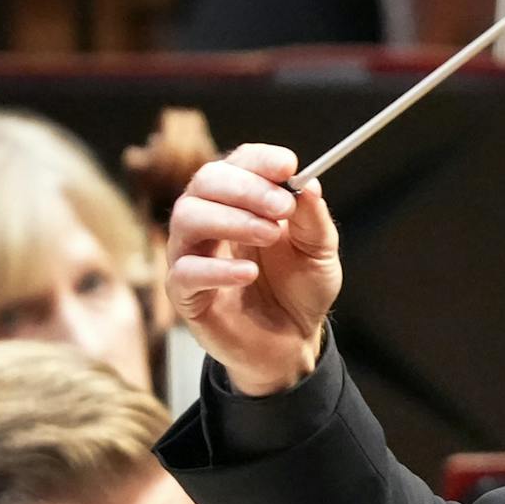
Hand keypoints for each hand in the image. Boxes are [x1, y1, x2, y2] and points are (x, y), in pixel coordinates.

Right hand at [166, 144, 340, 394]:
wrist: (293, 342)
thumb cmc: (300, 290)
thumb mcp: (320, 252)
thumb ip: (313, 220)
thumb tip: (308, 184)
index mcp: (241, 202)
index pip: (237, 163)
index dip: (259, 160)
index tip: (288, 166)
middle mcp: (210, 221)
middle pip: (205, 182)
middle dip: (246, 188)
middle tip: (282, 207)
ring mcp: (192, 255)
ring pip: (187, 217)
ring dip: (231, 219)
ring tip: (269, 235)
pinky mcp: (185, 293)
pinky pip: (185, 272)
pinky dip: (217, 269)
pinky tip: (249, 273)